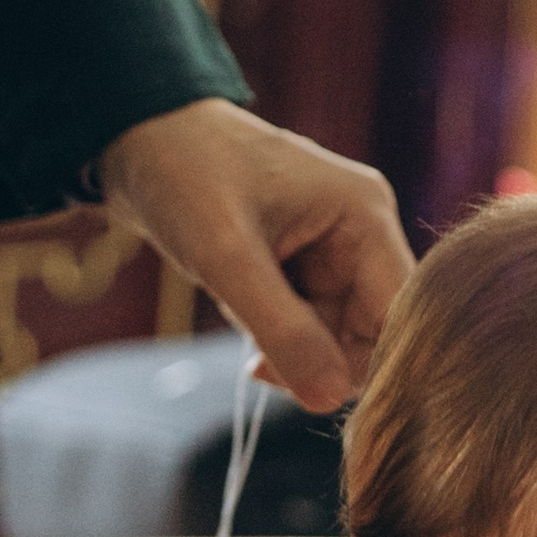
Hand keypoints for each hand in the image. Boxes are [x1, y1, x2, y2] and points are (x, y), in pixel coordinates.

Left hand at [100, 99, 410, 413]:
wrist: (135, 136)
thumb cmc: (184, 175)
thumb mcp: (227, 256)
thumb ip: (282, 330)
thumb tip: (329, 400)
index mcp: (365, 214)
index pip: (401, 314)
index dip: (373, 363)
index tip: (317, 394)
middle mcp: (360, 230)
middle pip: (370, 329)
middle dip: (318, 358)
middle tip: (260, 365)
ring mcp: (331, 247)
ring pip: (334, 332)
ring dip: (288, 344)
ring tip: (238, 312)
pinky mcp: (301, 262)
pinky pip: (306, 320)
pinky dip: (272, 332)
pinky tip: (237, 309)